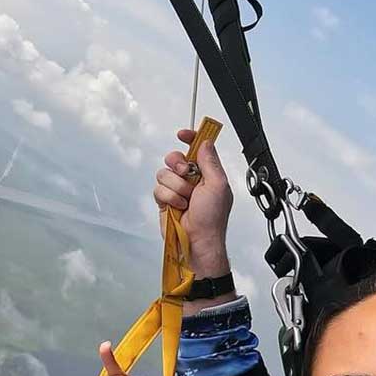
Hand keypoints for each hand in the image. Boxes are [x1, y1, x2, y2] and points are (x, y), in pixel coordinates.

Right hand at [153, 128, 234, 276]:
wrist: (198, 241)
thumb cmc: (212, 219)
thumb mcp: (218, 186)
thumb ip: (210, 162)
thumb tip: (205, 143)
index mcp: (208, 174)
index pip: (197, 149)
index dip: (191, 139)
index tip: (183, 134)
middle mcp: (192, 180)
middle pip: (175, 158)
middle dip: (178, 164)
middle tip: (187, 174)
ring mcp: (177, 190)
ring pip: (164, 173)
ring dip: (176, 187)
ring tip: (186, 200)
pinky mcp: (165, 200)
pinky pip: (158, 188)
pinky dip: (168, 197)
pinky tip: (178, 207)